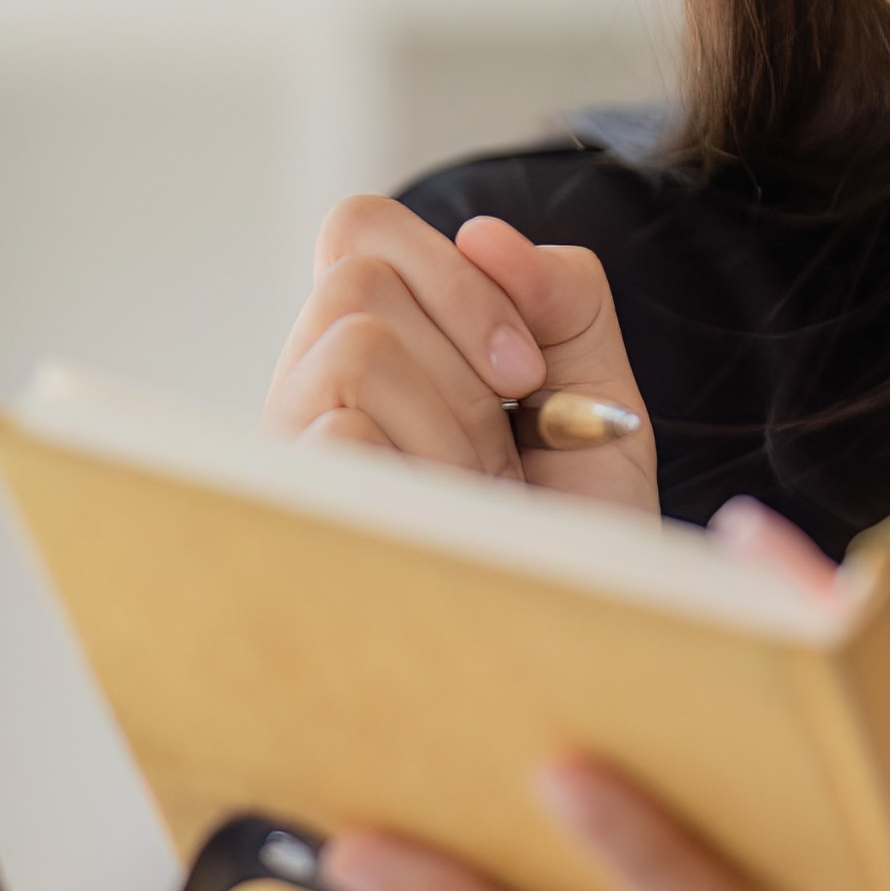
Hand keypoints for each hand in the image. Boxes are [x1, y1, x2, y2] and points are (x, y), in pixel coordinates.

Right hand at [260, 198, 658, 517]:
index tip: (523, 369)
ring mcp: (291, 454)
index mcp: (372, 353)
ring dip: (453, 417)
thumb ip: (565, 300)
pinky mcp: (292, 511)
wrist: (576, 660)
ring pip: (357, 345)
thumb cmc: (571, 542)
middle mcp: (312, 394)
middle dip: (464, 347)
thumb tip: (486, 235)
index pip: (358, 231)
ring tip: (475, 495)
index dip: (451, 273)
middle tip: (504, 443)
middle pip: (357, 277)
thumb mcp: (598, 403)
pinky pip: (344, 432)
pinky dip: (427, 471)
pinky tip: (448, 528)